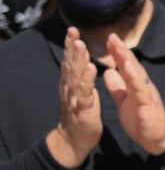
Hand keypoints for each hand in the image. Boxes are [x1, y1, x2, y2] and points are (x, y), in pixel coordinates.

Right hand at [48, 26, 102, 166]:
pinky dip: (87, 80)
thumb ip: (80, 77)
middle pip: (70, 64)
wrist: (74, 139)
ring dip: (77, 60)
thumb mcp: (81, 92)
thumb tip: (81, 60)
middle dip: (71, 47)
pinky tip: (91, 69)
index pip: (71, 61)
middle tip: (72, 31)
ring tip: (81, 45)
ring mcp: (75, 98)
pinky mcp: (82, 108)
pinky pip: (85, 93)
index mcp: (71, 83)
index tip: (73, 30)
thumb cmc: (81, 114)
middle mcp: (69, 88)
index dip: (71, 45)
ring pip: (75, 76)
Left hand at [102, 33, 164, 155]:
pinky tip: (128, 69)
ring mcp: (147, 95)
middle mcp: (143, 87)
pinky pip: (141, 90)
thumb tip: (109, 72)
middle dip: (122, 51)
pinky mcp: (148, 105)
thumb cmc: (142, 123)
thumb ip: (117, 88)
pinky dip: (134, 78)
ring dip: (128, 60)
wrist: (158, 141)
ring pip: (137, 75)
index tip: (109, 39)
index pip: (126, 66)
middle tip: (113, 36)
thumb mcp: (125, 103)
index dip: (118, 53)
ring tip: (119, 47)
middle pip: (132, 66)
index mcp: (136, 86)